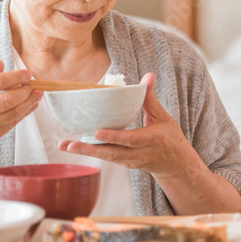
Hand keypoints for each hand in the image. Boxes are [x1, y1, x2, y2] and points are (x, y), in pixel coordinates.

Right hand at [0, 60, 41, 157]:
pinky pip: (11, 124)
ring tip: (38, 93)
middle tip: (34, 84)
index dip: (15, 77)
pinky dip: (23, 113)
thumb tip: (1, 63)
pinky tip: (31, 105)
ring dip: (29, 102)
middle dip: (25, 90)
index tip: (27, 73)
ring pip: (12, 113)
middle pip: (7, 99)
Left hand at [58, 72, 201, 179]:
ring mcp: (130, 162)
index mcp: (151, 140)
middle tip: (70, 145)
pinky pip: (107, 157)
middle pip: (112, 153)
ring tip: (65, 145)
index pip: (130, 139)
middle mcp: (138, 154)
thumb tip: (148, 75)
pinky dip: (92, 152)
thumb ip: (150, 98)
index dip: (114, 136)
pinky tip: (75, 146)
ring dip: (85, 152)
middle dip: (90, 150)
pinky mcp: (124, 164)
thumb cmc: (170, 138)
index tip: (97, 132)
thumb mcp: (163, 117)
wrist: (175, 166)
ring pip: (106, 157)